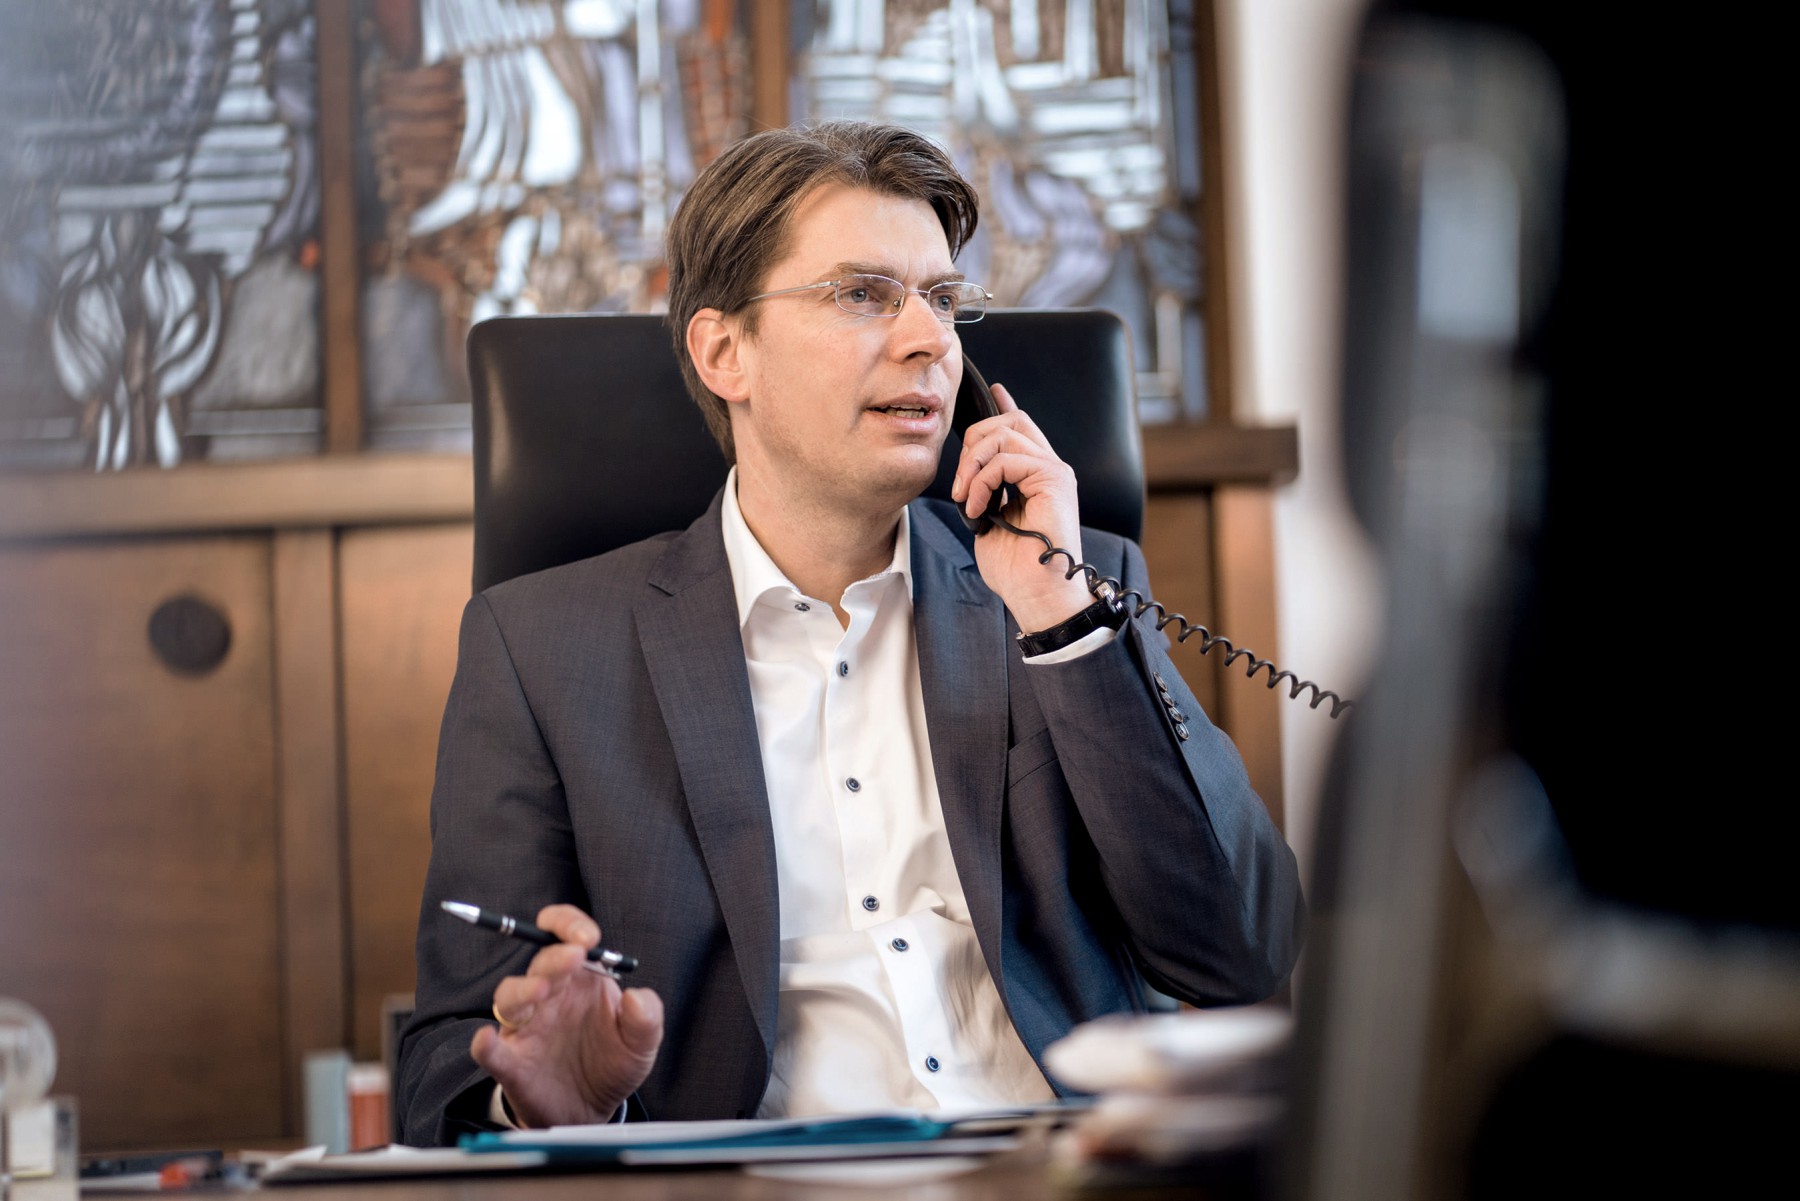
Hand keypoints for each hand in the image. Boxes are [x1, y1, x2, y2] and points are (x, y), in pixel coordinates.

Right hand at [471, 904, 663, 1127]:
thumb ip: (646, 1017)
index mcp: (581, 980)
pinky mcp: (512, 1063)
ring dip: (522, 990)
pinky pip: (491, 1051)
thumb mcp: (641, 1043)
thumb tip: (635, 995)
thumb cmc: (613, 1064)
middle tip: (573, 957)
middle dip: (555, 957)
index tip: (586, 937)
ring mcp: (527, 1028)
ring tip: (541, 991)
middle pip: (541, 964)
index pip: (566, 938)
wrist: (593, 1113)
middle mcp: (550, 997)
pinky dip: (485, 1044)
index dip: (570, 926)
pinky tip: (487, 1040)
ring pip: (509, 998)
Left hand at [949, 382, 1093, 633]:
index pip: (1021, 427)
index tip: (990, 391)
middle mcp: (1050, 468)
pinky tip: (977, 507)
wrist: (1037, 595)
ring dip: (972, 465)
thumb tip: (970, 470)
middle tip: (960, 482)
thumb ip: (986, 489)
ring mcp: (1055, 472)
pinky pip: (1005, 460)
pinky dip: (982, 482)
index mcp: (1037, 476)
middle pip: (1010, 422)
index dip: (1003, 406)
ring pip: (1004, 436)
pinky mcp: (1055, 480)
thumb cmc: (1015, 569)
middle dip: (974, 441)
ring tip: (966, 499)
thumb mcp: (989, 519)